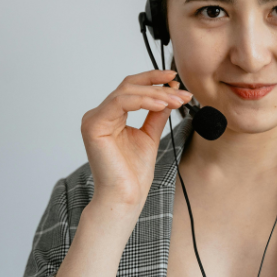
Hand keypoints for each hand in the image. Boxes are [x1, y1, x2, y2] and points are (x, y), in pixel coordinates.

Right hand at [80, 70, 192, 207]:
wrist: (126, 196)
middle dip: (159, 87)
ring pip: (127, 91)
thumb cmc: (134, 172)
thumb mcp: (150, 134)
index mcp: (110, 116)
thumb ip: (156, 113)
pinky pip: (120, 102)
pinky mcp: (93, 125)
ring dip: (156, 94)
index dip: (153, 79)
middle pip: (130, 86)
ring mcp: (94, 119)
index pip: (131, 87)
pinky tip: (162, 105)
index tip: (176, 79)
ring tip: (177, 100)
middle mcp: (99, 114)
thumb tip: (170, 93)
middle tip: (182, 93)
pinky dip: (143, 100)